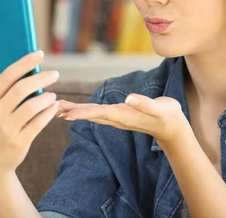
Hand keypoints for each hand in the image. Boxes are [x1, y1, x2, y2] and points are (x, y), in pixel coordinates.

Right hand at [0, 48, 59, 182]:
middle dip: (41, 78)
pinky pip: (38, 123)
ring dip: (47, 97)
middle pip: (22, 89)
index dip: (24, 62)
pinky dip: (49, 113)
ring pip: (32, 106)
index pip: (7, 75)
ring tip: (52, 94)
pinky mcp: (19, 141)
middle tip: (55, 74)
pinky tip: (54, 106)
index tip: (40, 53)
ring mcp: (7, 128)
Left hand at [57, 93, 188, 146]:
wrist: (172, 128)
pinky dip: (84, 111)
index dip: (81, 112)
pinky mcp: (119, 116)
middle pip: (90, 115)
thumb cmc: (167, 115)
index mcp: (123, 115)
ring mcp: (117, 119)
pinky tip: (76, 111)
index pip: (98, 113)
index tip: (65, 112)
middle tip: (52, 107)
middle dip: (71, 111)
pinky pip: (97, 114)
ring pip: (91, 115)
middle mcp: (117, 118)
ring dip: (75, 112)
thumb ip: (144, 103)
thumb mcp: (159, 108)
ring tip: (58, 109)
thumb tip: (129, 98)